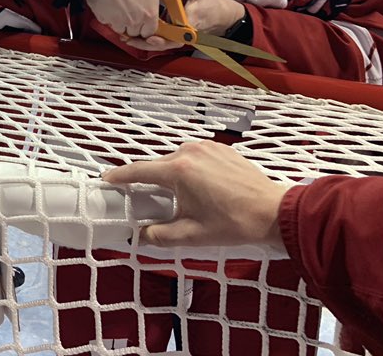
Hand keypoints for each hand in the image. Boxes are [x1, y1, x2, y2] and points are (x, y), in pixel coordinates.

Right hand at [84, 0, 163, 39]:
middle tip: (134, 13)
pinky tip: (112, 6)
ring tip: (123, 9)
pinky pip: (109, 23)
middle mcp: (134, 22)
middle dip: (135, 26)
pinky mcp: (104, 18)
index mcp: (149, 14)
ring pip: (122, 29)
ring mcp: (118, 21)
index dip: (149, 26)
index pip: (151, 32)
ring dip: (122, 23)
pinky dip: (110, 18)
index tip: (146, 20)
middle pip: (136, 32)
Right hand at [103, 140, 288, 249]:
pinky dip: (190, 170)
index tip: (106, 180)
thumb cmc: (234, 224)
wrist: (276, 213)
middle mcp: (189, 152)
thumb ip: (159, 235)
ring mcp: (207, 147)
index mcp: (178, 171)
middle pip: (158, 166)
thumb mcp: (192, 235)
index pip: (138, 171)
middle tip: (147, 199)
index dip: (119, 176)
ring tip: (181, 198)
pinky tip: (200, 188)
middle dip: (150, 182)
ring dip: (172, 176)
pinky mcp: (221, 148)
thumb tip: (141, 234)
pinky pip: (195, 157)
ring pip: (176, 161)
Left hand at [116, 0, 244, 50]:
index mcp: (192, 19)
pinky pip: (163, 40)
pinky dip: (149, 40)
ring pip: (163, 44)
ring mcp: (181, 35)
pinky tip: (133, 36)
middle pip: (167, 42)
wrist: (222, 15)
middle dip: (148, 43)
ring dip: (145, 43)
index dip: (164, 37)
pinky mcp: (177, 35)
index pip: (178, 32)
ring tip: (126, 38)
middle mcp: (186, 31)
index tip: (150, 37)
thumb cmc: (212, 1)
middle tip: (129, 38)